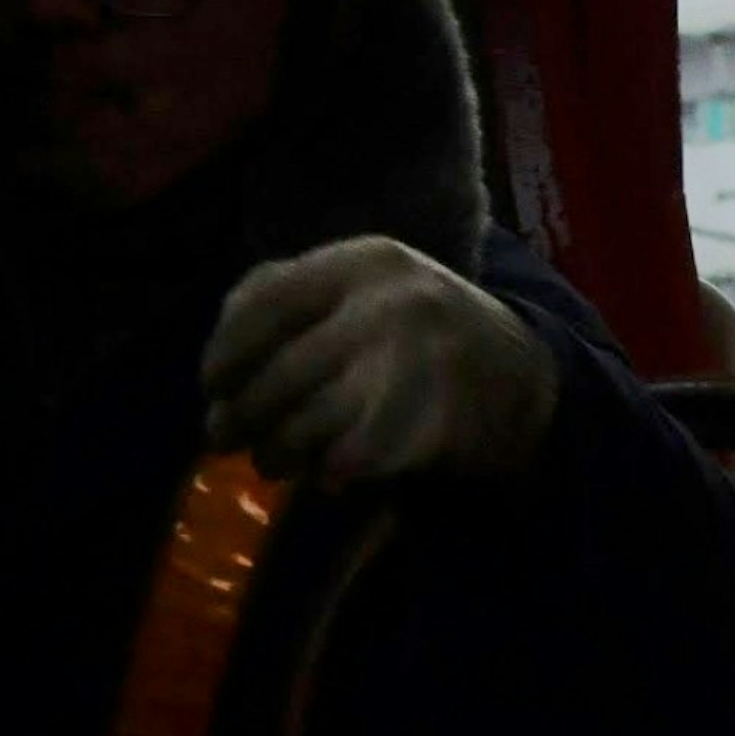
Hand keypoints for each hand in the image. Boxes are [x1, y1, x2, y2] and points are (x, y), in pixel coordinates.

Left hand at [201, 236, 559, 485]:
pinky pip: (353, 458)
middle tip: (224, 439)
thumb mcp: (365, 286)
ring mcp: (420, 363)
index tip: (211, 385)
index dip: (225, 350)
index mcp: (365, 261)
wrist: (523, 374)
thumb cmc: (419, 329)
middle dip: (242, 415)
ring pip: (312, 420)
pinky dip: (327, 472)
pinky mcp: (439, 420)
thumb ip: (291, 299)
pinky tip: (324, 474)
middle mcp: (392, 304)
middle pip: (283, 371)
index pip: (265, 301)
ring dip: (278, 452)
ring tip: (271, 462)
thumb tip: (221, 372)